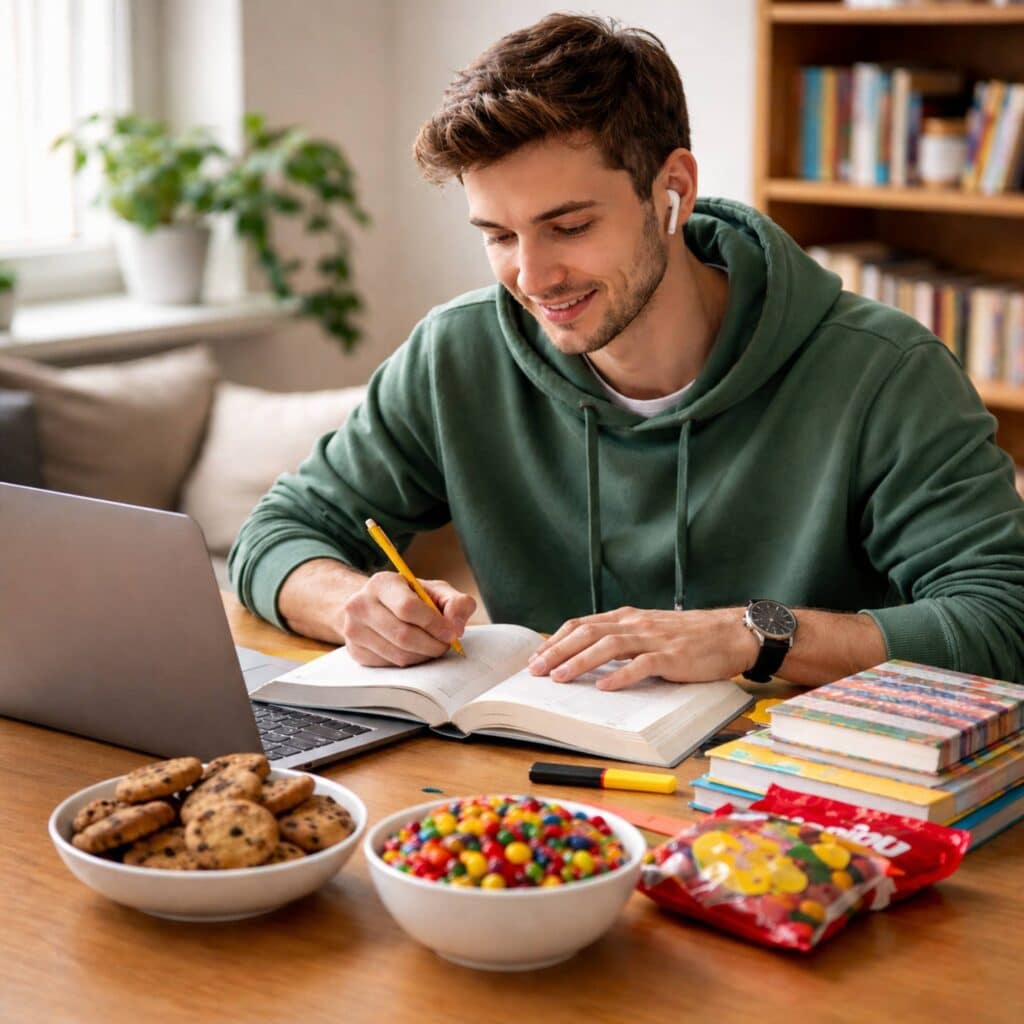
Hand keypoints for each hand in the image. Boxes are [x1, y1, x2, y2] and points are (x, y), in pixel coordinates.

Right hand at [341, 572, 476, 667]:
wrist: (373, 606)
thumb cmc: (409, 597)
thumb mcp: (435, 590)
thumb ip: (455, 602)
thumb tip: (457, 626)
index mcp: (382, 583)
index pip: (407, 607)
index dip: (434, 624)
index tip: (451, 632)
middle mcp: (360, 605)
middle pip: (403, 635)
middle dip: (432, 645)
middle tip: (445, 644)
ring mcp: (354, 630)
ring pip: (398, 655)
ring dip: (423, 656)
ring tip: (432, 646)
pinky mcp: (355, 651)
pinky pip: (390, 666)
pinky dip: (410, 662)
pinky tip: (414, 651)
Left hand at [528, 606, 756, 690]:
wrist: (731, 633)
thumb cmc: (689, 637)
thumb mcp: (649, 630)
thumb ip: (622, 639)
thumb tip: (588, 655)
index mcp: (627, 618)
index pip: (582, 624)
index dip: (557, 640)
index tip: (536, 656)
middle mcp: (636, 624)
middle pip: (588, 633)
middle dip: (557, 651)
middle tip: (535, 670)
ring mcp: (654, 639)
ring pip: (609, 646)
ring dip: (580, 661)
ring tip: (560, 677)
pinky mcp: (672, 657)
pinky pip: (643, 665)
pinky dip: (621, 676)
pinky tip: (604, 687)